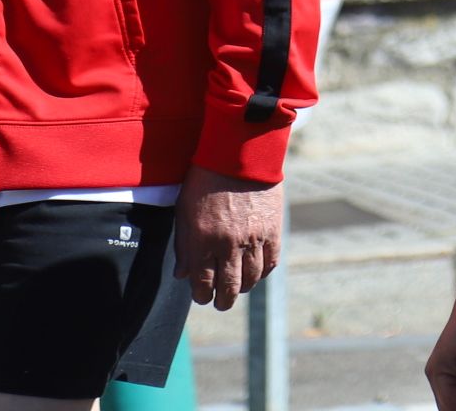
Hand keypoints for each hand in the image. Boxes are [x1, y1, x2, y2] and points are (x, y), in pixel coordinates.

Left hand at [173, 163, 283, 308]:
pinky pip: (270, 262)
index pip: (203, 284)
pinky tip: (256, 271)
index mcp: (202, 241)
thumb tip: (183, 275)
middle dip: (224, 300)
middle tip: (222, 302)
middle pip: (229, 287)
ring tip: (239, 286)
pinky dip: (263, 272)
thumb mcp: (184, 212)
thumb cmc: (204, 180)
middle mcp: (228, 244)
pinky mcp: (272, 230)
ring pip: (251, 279)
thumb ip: (184, 246)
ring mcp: (253, 238)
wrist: (237, 152)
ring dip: (243, 287)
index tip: (203, 296)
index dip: (203, 295)